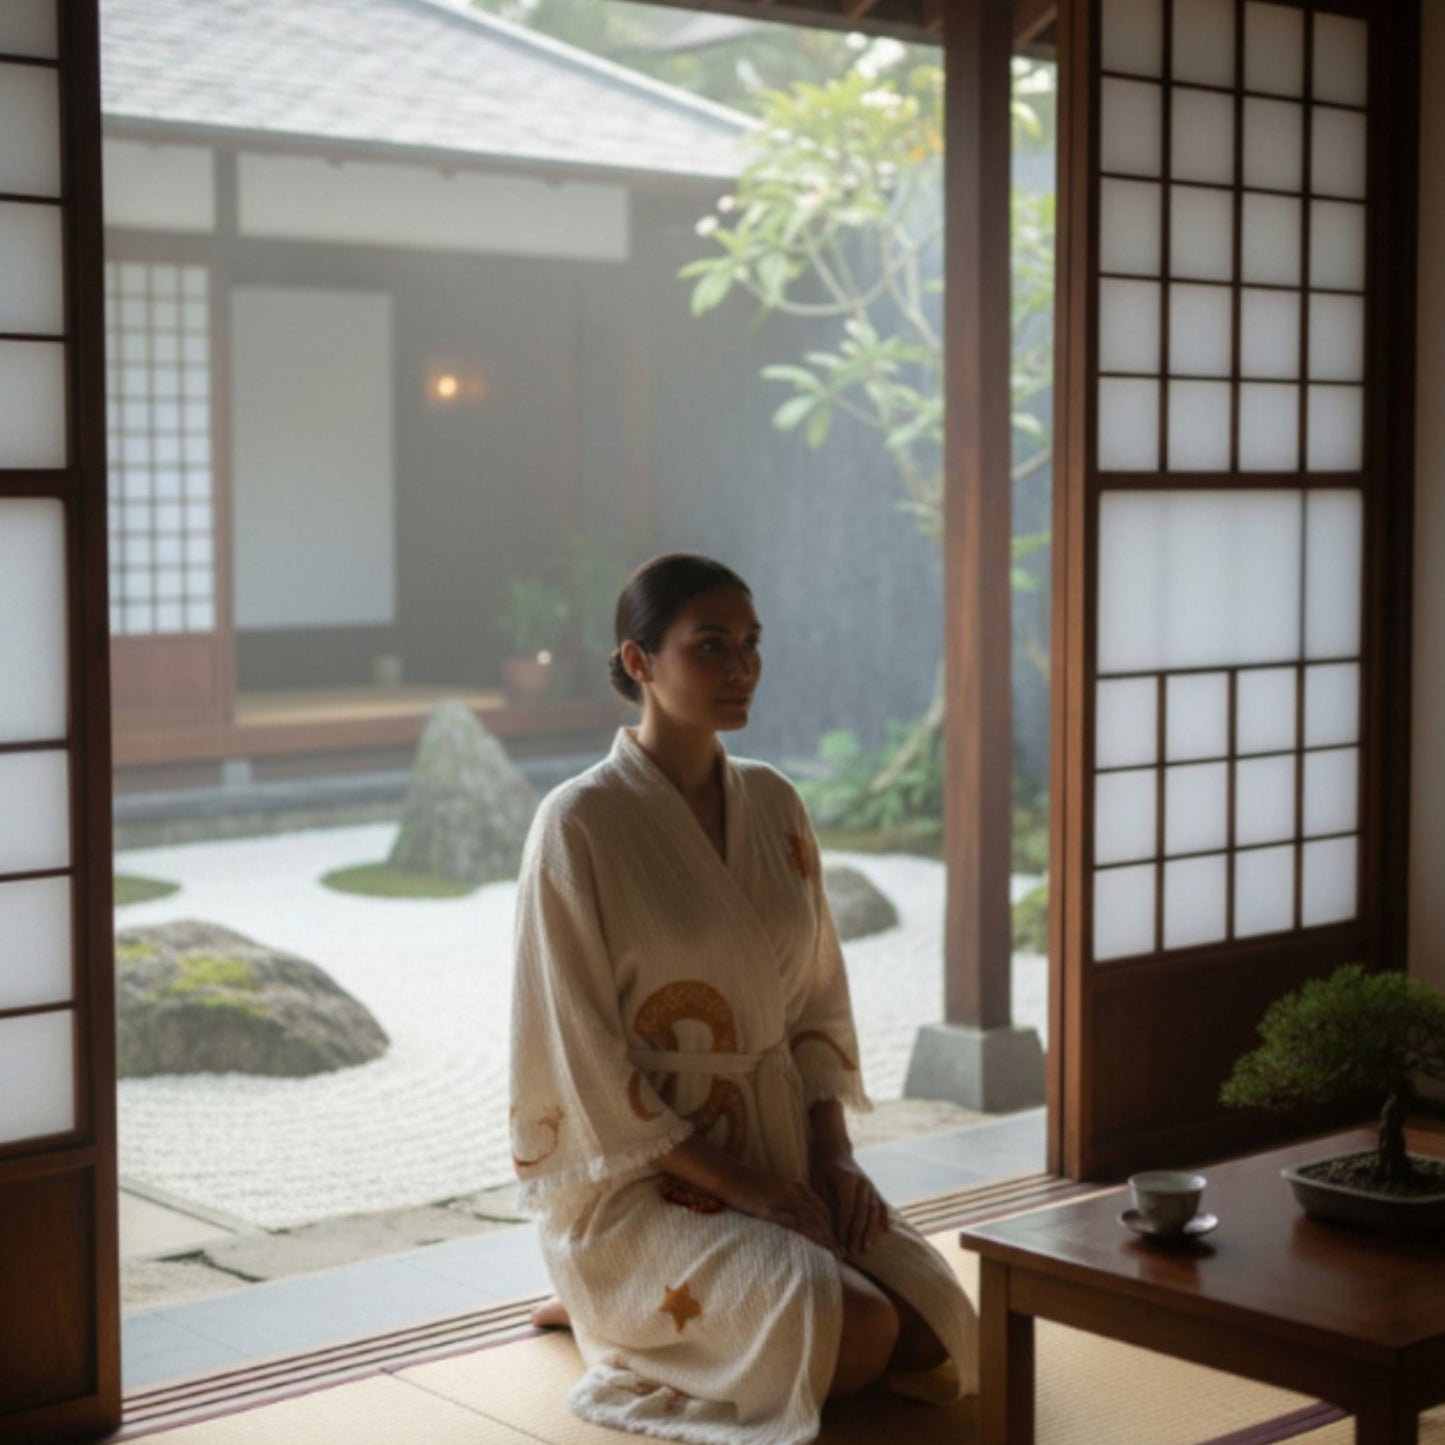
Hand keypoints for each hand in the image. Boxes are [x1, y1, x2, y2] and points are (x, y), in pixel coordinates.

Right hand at [722, 1168, 839, 1255]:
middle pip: (823, 1215)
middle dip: (835, 1235)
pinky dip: (813, 1237)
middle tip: (844, 1253)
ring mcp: (786, 1200)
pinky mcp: (775, 1210)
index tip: (839, 1241)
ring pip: (815, 1221)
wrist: (729, 1176)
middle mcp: (796, 1191)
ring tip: (839, 1254)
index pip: (822, 1207)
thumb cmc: (747, 1185)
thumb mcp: (773, 1190)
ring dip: (829, 1239)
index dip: (833, 1225)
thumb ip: (786, 1200)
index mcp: (797, 1185)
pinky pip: (799, 1225)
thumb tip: (794, 1218)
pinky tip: (820, 1247)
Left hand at [811, 1149, 888, 1255]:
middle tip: (853, 1251)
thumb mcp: (818, 1181)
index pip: (846, 1207)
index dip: (843, 1226)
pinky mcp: (874, 1188)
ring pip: (873, 1211)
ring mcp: (870, 1185)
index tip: (839, 1242)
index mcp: (848, 1179)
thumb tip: (828, 1226)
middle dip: (857, 1234)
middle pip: (862, 1212)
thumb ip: (825, 1201)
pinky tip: (885, 1232)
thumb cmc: (822, 1168)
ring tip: (867, 1248)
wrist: (834, 1150)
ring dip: (871, 1231)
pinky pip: (881, 1205)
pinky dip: (883, 1218)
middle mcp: (863, 1182)